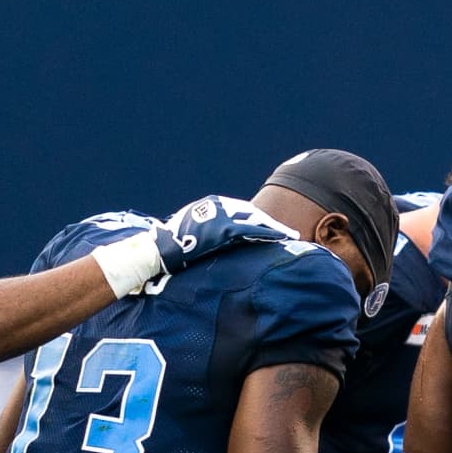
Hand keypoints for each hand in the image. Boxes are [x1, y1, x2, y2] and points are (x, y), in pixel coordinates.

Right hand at [154, 195, 284, 275]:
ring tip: (290, 236)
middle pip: (250, 213)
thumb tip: (209, 240)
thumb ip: (204, 229)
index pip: (238, 210)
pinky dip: (267, 234)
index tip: (266, 226)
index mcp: (209, 204)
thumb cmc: (171, 244)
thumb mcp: (188, 229)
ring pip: (255, 220)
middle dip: (268, 223)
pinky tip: (281, 238)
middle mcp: (218, 205)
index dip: (255, 220)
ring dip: (274, 228)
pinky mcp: (225, 228)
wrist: (161, 248)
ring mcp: (222, 215)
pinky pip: (252, 231)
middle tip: (286, 232)